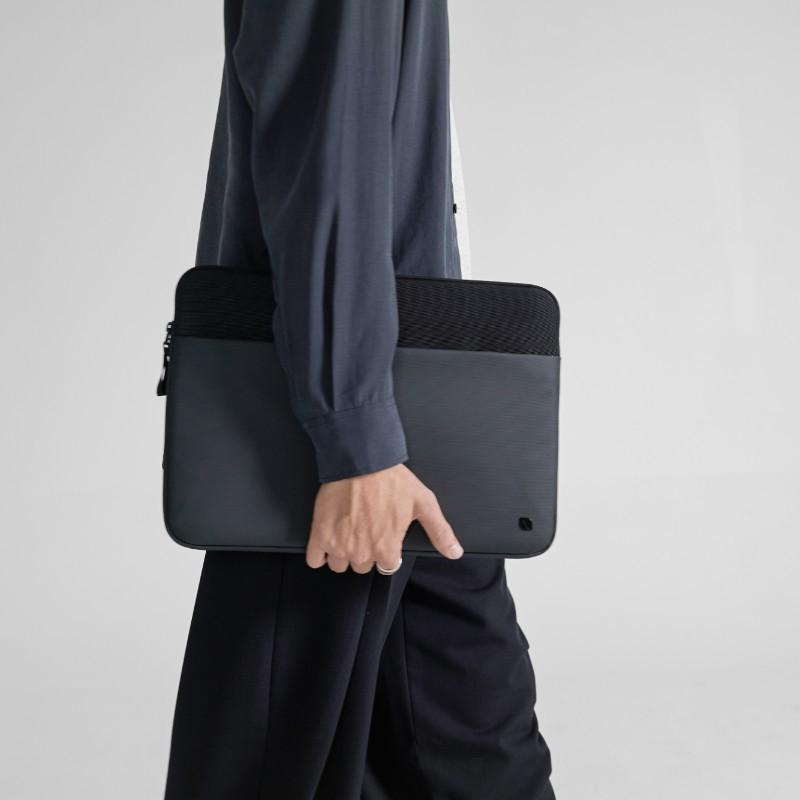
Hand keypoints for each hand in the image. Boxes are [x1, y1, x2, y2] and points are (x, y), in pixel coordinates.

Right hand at [306, 464, 463, 572]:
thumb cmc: (392, 480)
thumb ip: (440, 532)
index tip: (384, 534)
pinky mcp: (319, 536)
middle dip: (365, 551)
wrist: (360, 461)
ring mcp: (339, 546)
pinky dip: (320, 554)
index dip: (387, 550)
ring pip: (340, 565)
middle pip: (363, 566)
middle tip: (366, 527)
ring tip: (348, 530)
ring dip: (343, 553)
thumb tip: (455, 553)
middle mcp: (362, 553)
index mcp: (387, 548)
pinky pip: (315, 560)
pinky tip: (328, 539)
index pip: (387, 566)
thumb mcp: (424, 503)